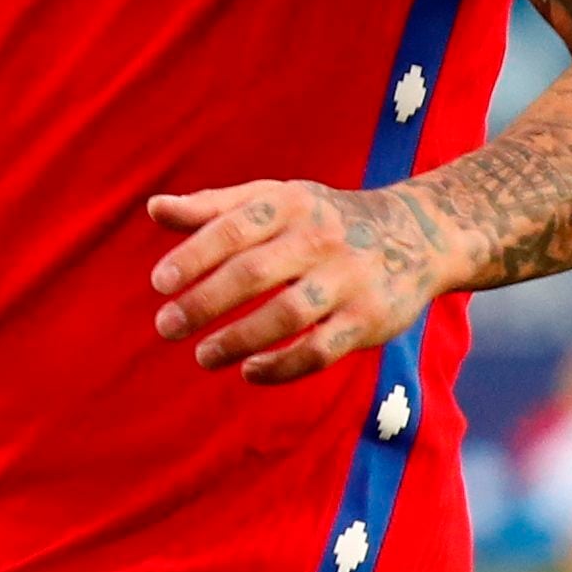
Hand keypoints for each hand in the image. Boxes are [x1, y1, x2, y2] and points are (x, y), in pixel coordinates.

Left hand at [146, 179, 452, 383]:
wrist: (417, 234)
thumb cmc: (321, 218)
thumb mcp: (273, 199)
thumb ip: (213, 207)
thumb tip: (154, 208)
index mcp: (289, 204)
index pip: (232, 229)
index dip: (192, 256)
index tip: (159, 284)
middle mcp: (320, 239)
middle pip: (253, 274)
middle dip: (204, 303)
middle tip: (166, 326)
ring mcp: (348, 281)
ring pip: (286, 317)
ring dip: (238, 340)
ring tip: (203, 356)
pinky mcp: (369, 320)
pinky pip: (319, 351)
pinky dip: (282, 367)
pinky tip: (249, 372)